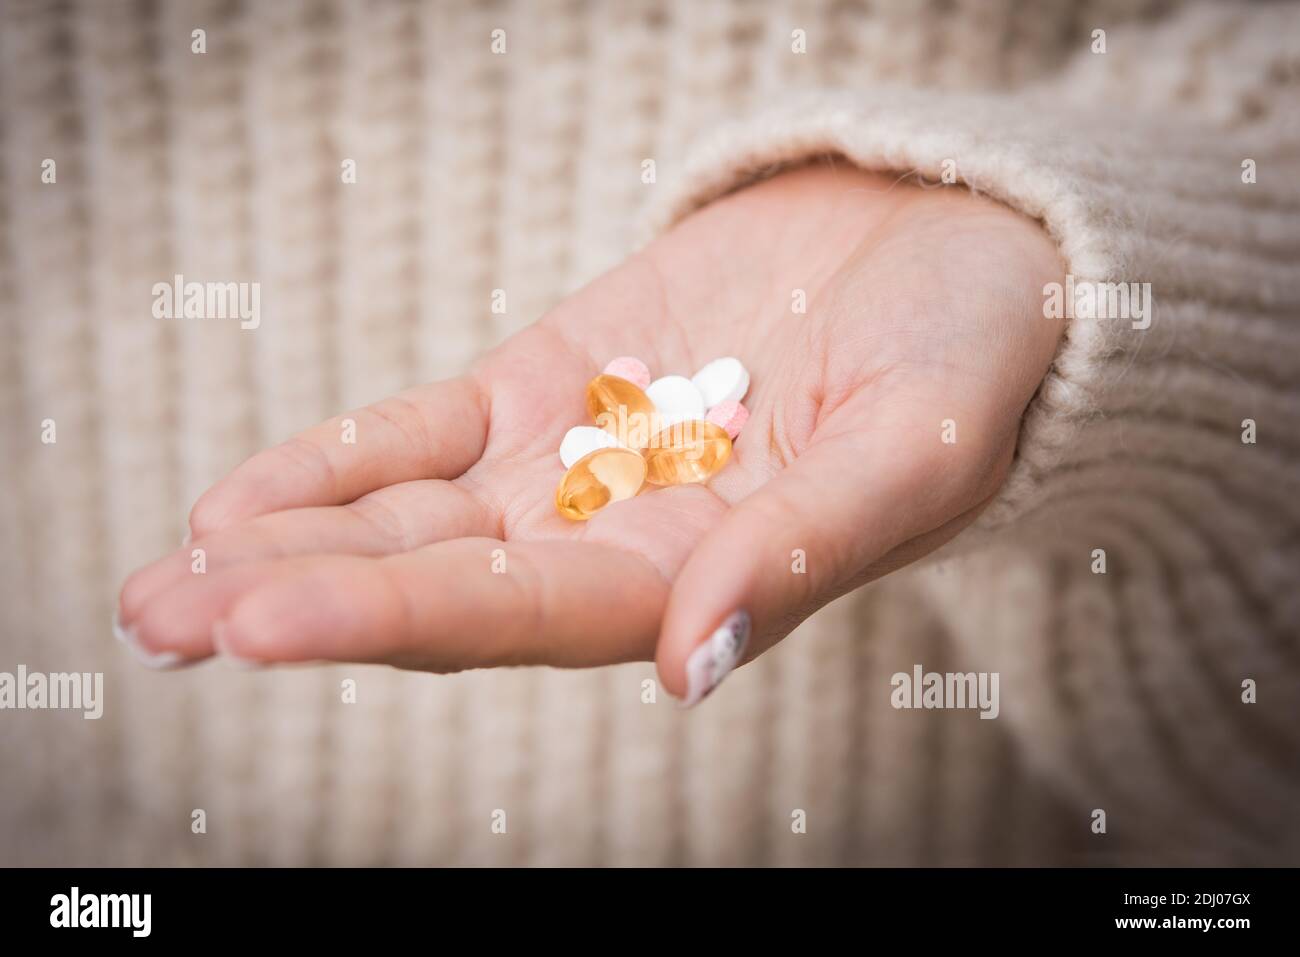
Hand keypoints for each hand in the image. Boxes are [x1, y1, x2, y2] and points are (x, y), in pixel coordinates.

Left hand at [116, 162, 1063, 703]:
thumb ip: (805, 550)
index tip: (259, 620)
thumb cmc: (975, 354)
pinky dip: (343, 461)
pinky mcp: (555, 380)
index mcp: (704, 573)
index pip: (528, 614)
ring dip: (291, 542)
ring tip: (164, 579)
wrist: (959, 251)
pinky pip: (429, 433)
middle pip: (442, 583)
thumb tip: (693, 666)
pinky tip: (244, 496)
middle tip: (164, 615)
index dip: (395, 619)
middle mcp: (623, 534)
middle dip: (303, 598)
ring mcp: (578, 458)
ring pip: (413, 518)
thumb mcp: (912, 446)